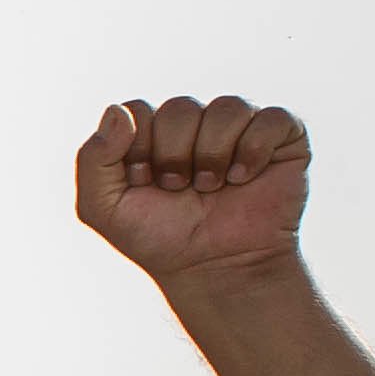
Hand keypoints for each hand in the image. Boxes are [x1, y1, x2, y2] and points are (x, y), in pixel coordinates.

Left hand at [76, 93, 312, 288]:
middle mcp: (195, 125)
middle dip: (174, 155)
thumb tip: (116, 112)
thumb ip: (93, 159)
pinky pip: (270, 117)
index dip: (137, 149)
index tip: (143, 182)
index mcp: (151, 133)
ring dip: (213, 154)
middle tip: (179, 189)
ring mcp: (239, 129)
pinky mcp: (281, 138)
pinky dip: (253, 150)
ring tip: (211, 187)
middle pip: (179, 108)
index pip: (136, 111)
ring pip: (226, 107)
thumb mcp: (103, 208)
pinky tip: (243, 178)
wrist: (215, 269)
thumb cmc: (159, 239)